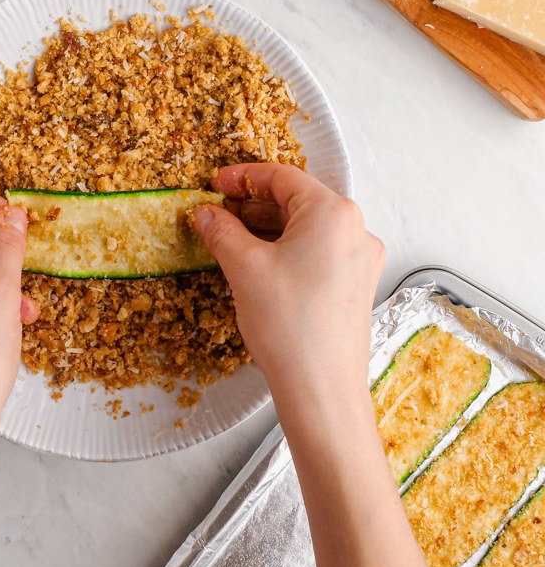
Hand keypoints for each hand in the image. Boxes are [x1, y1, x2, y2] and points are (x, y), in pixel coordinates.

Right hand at [192, 164, 383, 419]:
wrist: (322, 389)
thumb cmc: (291, 327)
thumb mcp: (244, 267)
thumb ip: (221, 230)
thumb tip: (206, 214)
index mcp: (333, 213)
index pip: (282, 177)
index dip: (243, 178)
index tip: (216, 184)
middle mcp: (355, 230)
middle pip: (297, 200)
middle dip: (254, 205)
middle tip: (219, 212)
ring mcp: (360, 259)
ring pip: (307, 228)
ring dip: (269, 228)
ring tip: (232, 238)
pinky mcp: (356, 285)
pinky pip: (318, 252)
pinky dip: (288, 250)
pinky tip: (259, 263)